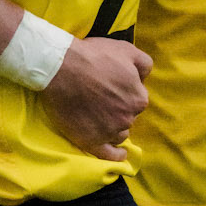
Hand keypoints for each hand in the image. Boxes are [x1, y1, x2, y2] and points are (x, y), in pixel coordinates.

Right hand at [44, 36, 151, 161]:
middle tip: (101, 99)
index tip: (110, 87)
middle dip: (118, 110)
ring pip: (119, 134)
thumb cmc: (93, 56)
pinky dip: (116, 156)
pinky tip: (118, 154)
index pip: (137, 100)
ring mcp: (110, 132)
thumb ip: (145, 64)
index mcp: (139, 98)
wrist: (61, 68)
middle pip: (128, 117)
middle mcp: (128, 118)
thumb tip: (145, 78)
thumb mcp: (127, 50)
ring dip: (113, 128)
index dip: (124, 93)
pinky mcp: (92, 142)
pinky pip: (110, 156)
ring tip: (98, 118)